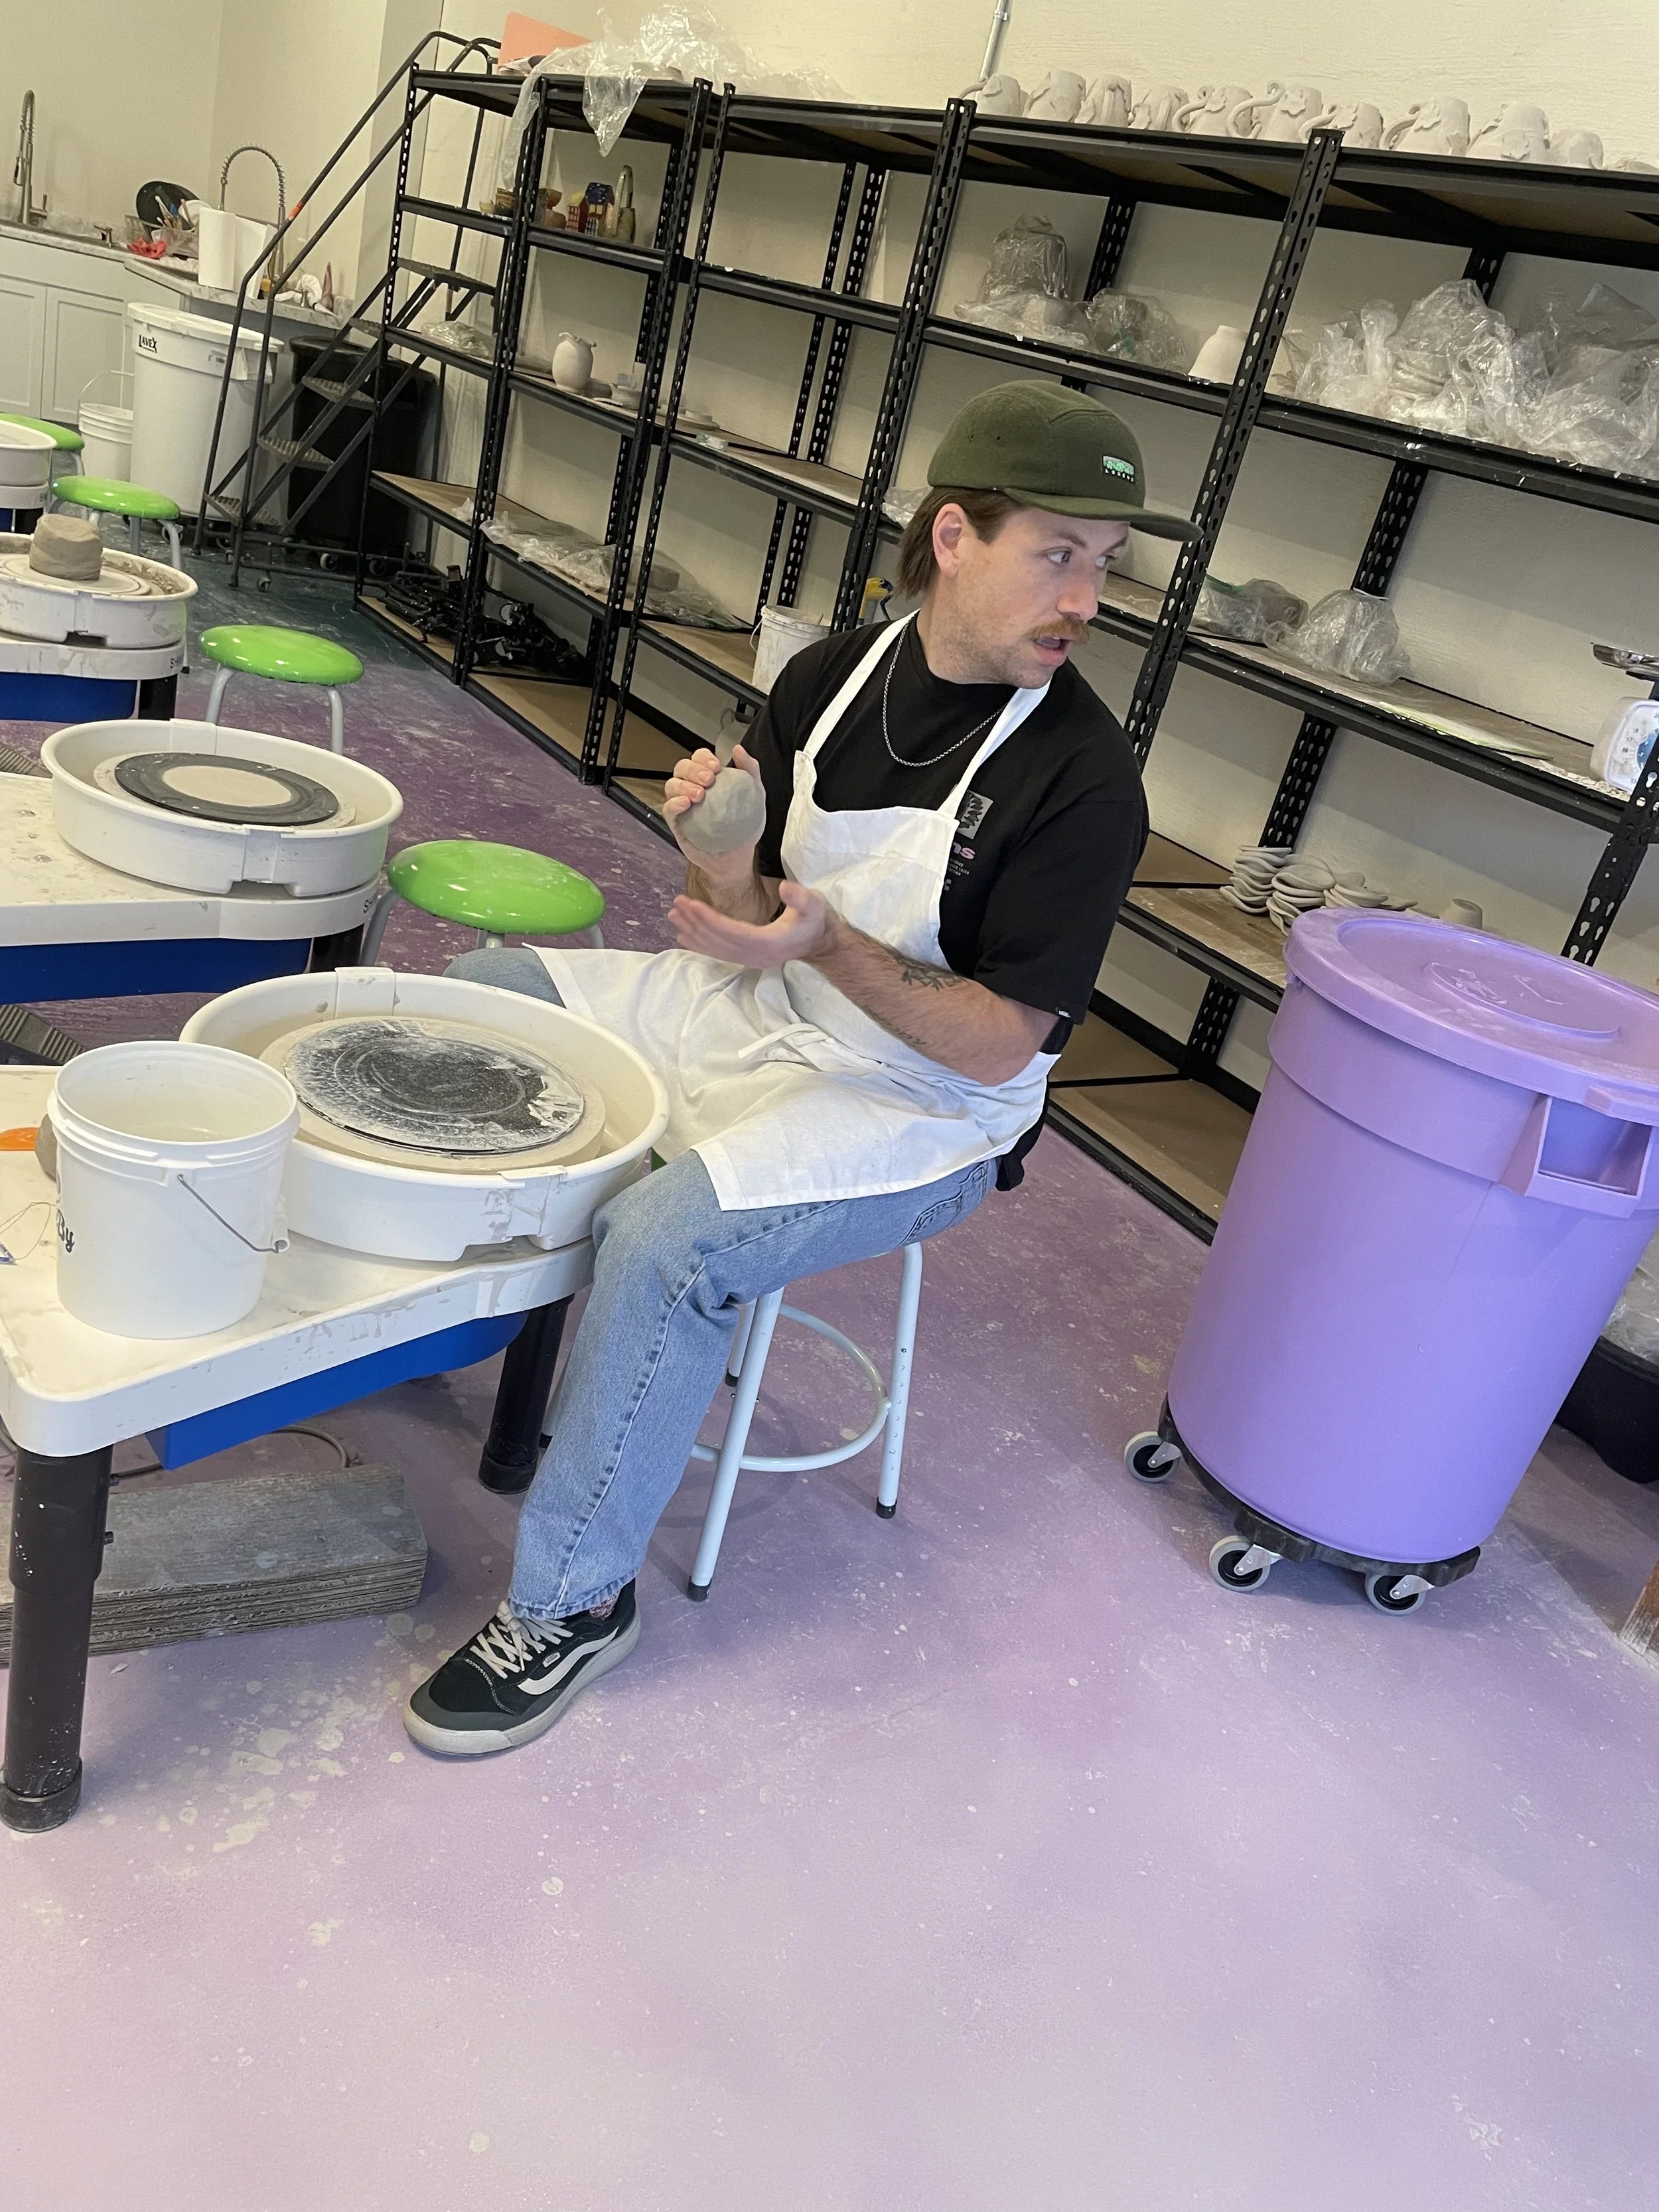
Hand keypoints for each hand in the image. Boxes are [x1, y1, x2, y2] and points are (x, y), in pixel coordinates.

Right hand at [663, 740, 760, 864]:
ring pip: (671, 785)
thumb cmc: (743, 828)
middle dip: (693, 769)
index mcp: (707, 780)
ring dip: (683, 785)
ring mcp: (682, 807)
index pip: (698, 759)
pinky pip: (668, 810)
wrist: (738, 858)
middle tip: (709, 779)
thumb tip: (739, 750)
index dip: (703, 757)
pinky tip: (686, 803)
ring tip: (699, 794)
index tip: (717, 766)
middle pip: (681, 768)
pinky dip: (674, 803)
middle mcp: (692, 789)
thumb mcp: (755, 796)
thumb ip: (750, 771)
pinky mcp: (677, 825)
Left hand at [669, 879, 839, 967]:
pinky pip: (719, 953)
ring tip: (674, 916)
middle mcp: (756, 956)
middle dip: (696, 923)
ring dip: (693, 933)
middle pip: (719, 941)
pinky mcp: (746, 958)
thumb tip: (785, 887)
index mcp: (769, 943)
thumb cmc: (814, 920)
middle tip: (677, 905)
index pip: (732, 932)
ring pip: (716, 949)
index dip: (710, 920)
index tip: (692, 905)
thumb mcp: (814, 904)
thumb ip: (801, 897)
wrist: (819, 942)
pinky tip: (684, 936)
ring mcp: (750, 960)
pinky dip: (700, 945)